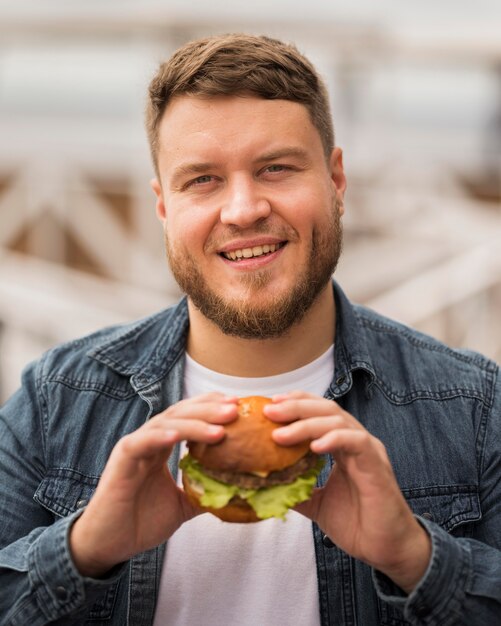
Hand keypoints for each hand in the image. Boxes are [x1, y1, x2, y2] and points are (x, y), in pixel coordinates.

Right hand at [70, 393, 237, 576]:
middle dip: (209, 409)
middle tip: (235, 409)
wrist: (109, 544)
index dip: (211, 407)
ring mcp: (135, 446)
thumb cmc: (140, 523)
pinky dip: (160, 436)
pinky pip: (142, 442)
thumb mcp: (182, 506)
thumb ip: (204, 493)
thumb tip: (236, 494)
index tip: (237, 406)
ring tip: (220, 428)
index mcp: (161, 446)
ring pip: (166, 423)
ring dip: (194, 423)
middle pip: (181, 413)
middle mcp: (149, 440)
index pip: (188, 416)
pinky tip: (178, 436)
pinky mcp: (122, 458)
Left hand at [265, 391, 430, 592]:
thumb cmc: (357, 524)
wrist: (386, 549)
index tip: (270, 405)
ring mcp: (368, 450)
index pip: (320, 412)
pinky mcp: (377, 464)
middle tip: (269, 412)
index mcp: (343, 445)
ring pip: (338, 421)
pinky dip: (334, 439)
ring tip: (280, 435)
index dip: (296, 403)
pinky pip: (356, 441)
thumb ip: (296, 490)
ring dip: (306, 424)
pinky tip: (314, 445)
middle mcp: (356, 441)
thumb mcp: (317, 503)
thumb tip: (265, 485)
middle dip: (296, 407)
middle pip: (326, 410)